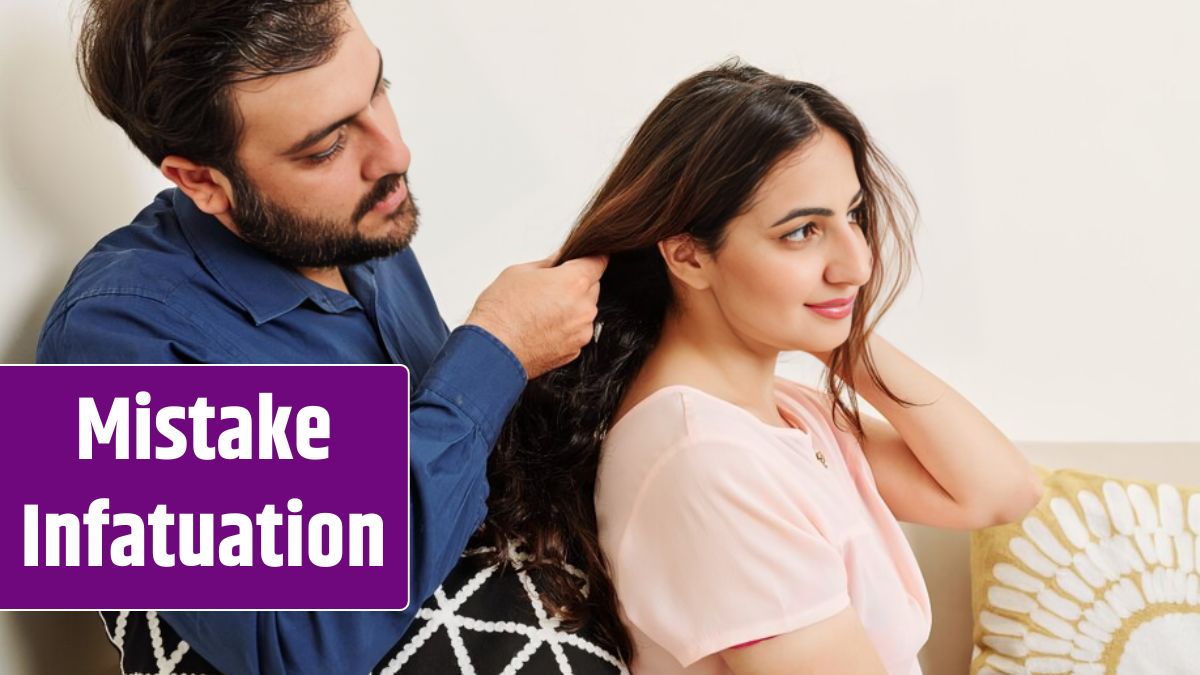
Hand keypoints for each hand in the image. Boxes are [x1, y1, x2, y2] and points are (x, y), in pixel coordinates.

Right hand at [466, 251, 607, 378]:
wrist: (492, 352)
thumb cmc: (500, 313)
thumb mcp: (520, 272)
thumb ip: (548, 263)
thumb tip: (560, 258)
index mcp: (574, 283)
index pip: (598, 262)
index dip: (592, 258)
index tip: (587, 258)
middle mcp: (584, 308)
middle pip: (592, 287)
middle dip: (576, 284)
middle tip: (548, 288)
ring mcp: (581, 333)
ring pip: (584, 311)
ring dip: (571, 308)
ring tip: (540, 311)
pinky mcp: (574, 351)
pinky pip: (576, 332)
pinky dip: (564, 328)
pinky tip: (541, 327)